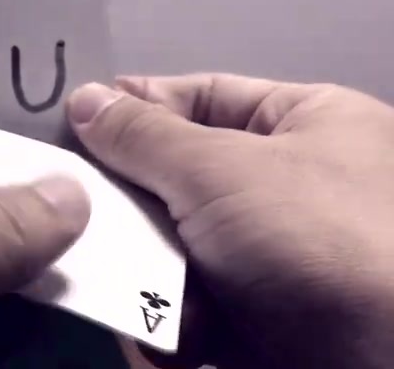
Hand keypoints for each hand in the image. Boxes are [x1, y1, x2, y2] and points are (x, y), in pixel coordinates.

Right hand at [67, 74, 393, 368]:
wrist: (383, 364)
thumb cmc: (313, 238)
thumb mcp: (219, 170)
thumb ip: (143, 135)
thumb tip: (85, 99)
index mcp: (311, 122)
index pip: (205, 95)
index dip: (140, 106)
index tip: (75, 123)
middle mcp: (298, 183)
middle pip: (184, 176)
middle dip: (137, 206)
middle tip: (87, 212)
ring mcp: (283, 255)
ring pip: (183, 245)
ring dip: (152, 271)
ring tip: (128, 284)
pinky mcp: (268, 316)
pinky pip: (201, 301)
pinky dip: (178, 319)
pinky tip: (169, 334)